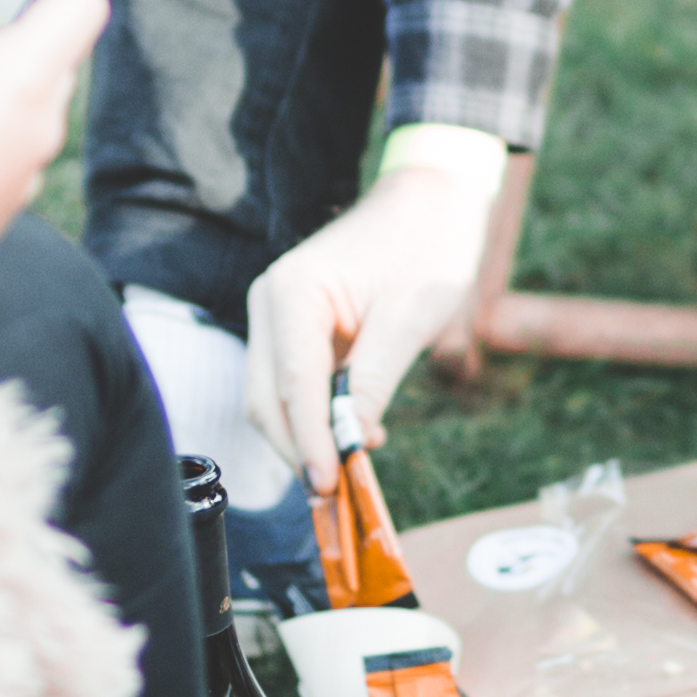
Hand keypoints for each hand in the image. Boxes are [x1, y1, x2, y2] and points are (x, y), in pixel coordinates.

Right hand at [244, 148, 503, 491]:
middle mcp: (270, 302)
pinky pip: (292, 386)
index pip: (291, 385)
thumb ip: (374, 380)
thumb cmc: (427, 245)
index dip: (308, 441)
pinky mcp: (293, 329)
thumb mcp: (410, 316)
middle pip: (266, 400)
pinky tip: (355, 436)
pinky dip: (314, 419)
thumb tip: (351, 443)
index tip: (330, 486)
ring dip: (305, 440)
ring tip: (352, 472)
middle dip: (299, 450)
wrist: (431, 198)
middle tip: (338, 498)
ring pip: (272, 399)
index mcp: (292, 291)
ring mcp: (276, 316)